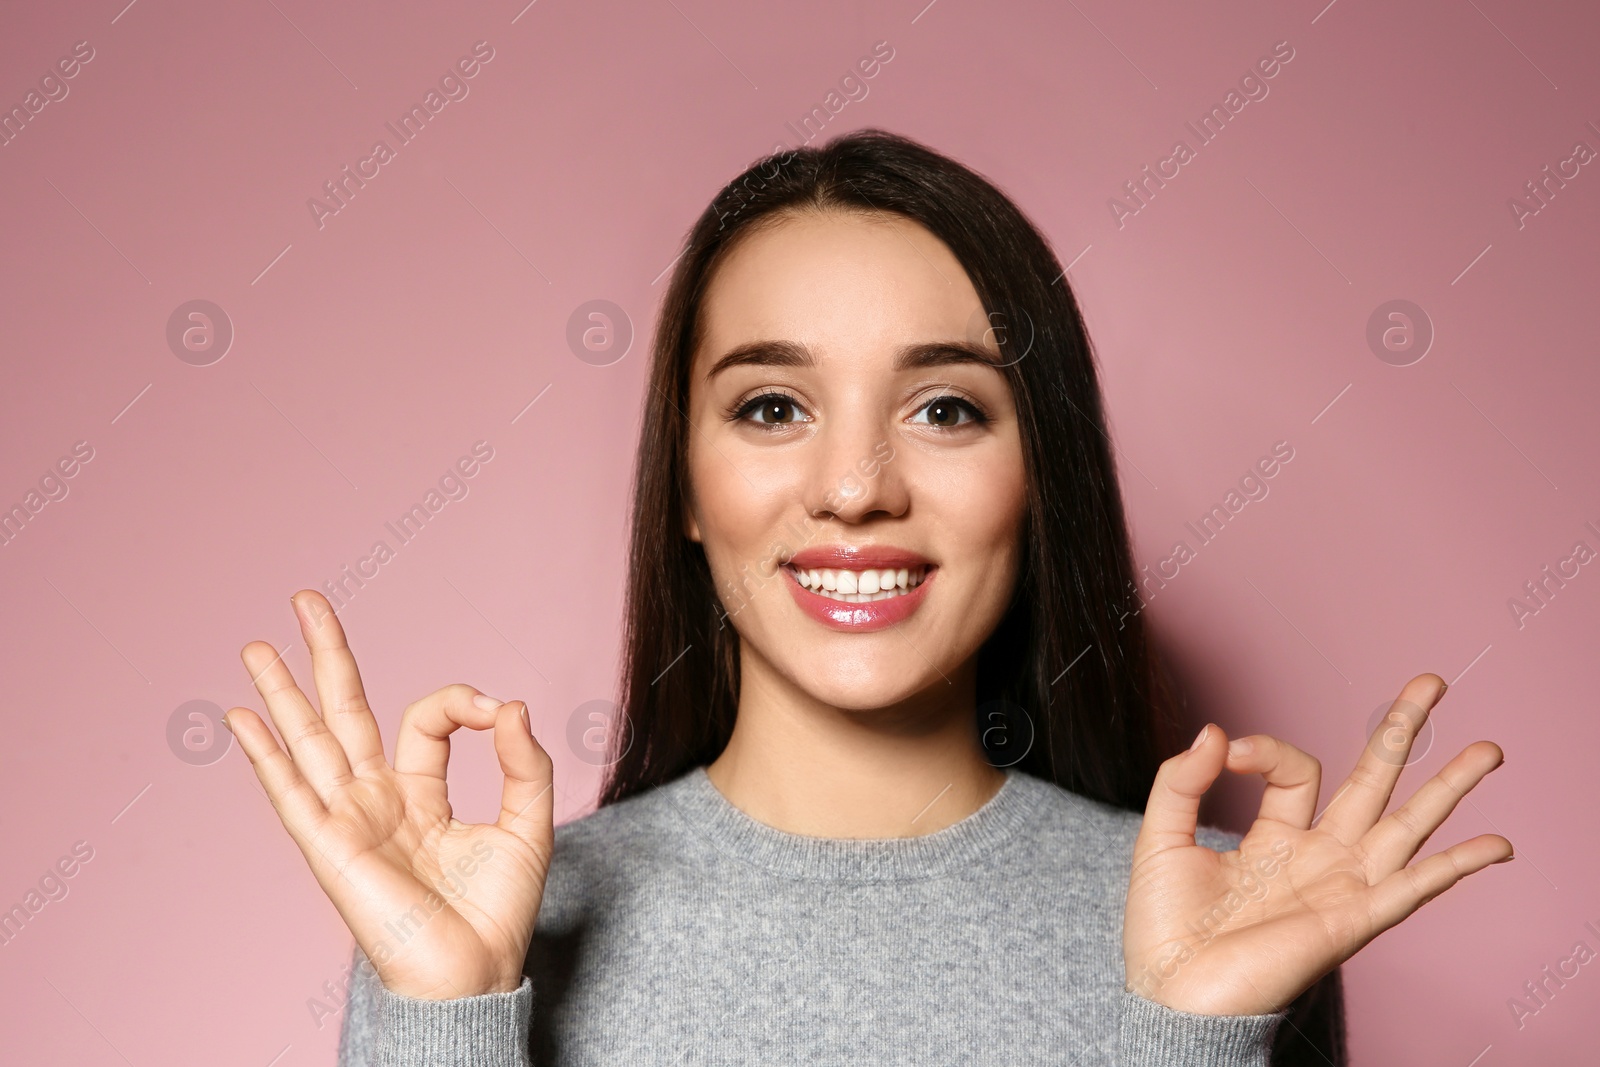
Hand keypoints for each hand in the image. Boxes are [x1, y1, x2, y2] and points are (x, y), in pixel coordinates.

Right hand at [225, 590, 554, 999]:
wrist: (472, 974)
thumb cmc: (497, 911)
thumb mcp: (528, 823)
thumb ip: (525, 762)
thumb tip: (512, 705)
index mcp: (421, 793)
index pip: (427, 720)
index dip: (462, 702)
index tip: (498, 713)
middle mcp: (377, 800)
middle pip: (343, 713)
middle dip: (324, 656)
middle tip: (304, 600)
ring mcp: (348, 820)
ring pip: (308, 741)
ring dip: (280, 692)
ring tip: (256, 645)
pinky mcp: (330, 846)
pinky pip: (291, 792)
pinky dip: (265, 754)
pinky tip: (241, 717)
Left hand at [1123, 672, 1511, 1015]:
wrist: (1170, 993)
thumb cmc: (1164, 927)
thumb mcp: (1162, 837)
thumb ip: (1182, 780)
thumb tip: (1213, 729)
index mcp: (1274, 837)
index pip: (1296, 771)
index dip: (1265, 748)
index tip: (1226, 751)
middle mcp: (1317, 858)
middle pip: (1372, 783)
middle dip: (1401, 733)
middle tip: (1431, 683)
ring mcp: (1339, 887)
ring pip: (1407, 826)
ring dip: (1449, 787)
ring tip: (1488, 749)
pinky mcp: (1350, 920)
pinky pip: (1413, 888)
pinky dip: (1456, 866)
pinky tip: (1494, 845)